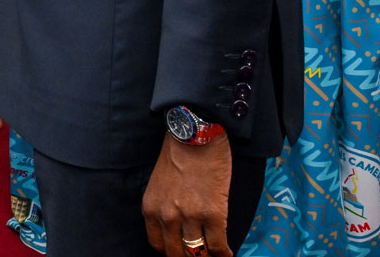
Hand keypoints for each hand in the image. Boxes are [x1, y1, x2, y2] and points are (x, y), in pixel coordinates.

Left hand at [142, 135, 232, 256]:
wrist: (196, 135)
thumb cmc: (179, 153)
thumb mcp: (159, 182)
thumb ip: (164, 205)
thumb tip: (177, 227)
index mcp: (151, 208)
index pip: (157, 244)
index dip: (170, 252)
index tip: (180, 252)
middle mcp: (167, 216)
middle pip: (177, 253)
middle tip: (199, 256)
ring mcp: (190, 216)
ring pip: (198, 252)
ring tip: (214, 256)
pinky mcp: (213, 214)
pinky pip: (218, 245)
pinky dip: (224, 254)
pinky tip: (228, 254)